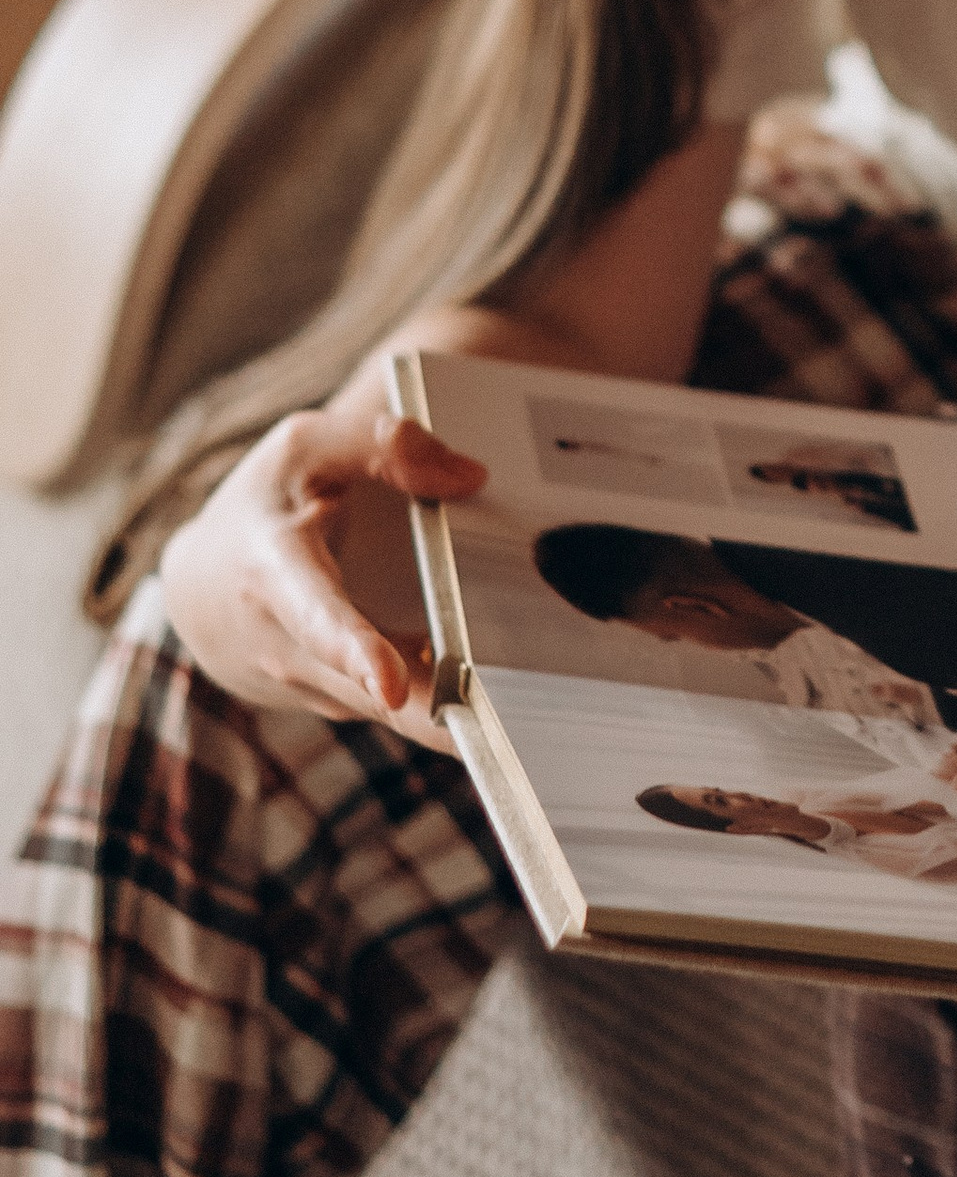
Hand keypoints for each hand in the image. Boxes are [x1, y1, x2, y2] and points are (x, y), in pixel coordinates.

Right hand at [159, 402, 485, 735]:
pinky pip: (411, 710)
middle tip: (513, 729)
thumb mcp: (305, 450)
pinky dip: (455, 705)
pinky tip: (509, 691)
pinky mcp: (352, 706)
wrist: (202, 591)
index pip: (315, 618)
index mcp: (276, 575)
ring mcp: (321, 690)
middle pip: (374, 694)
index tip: (387, 683)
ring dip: (459, 714)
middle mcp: (291, 650)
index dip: (353, 651)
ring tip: (533, 715)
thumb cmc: (262, 508)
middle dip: (438, 715)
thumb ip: (381, 447)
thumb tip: (469, 477)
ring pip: (401, 711)